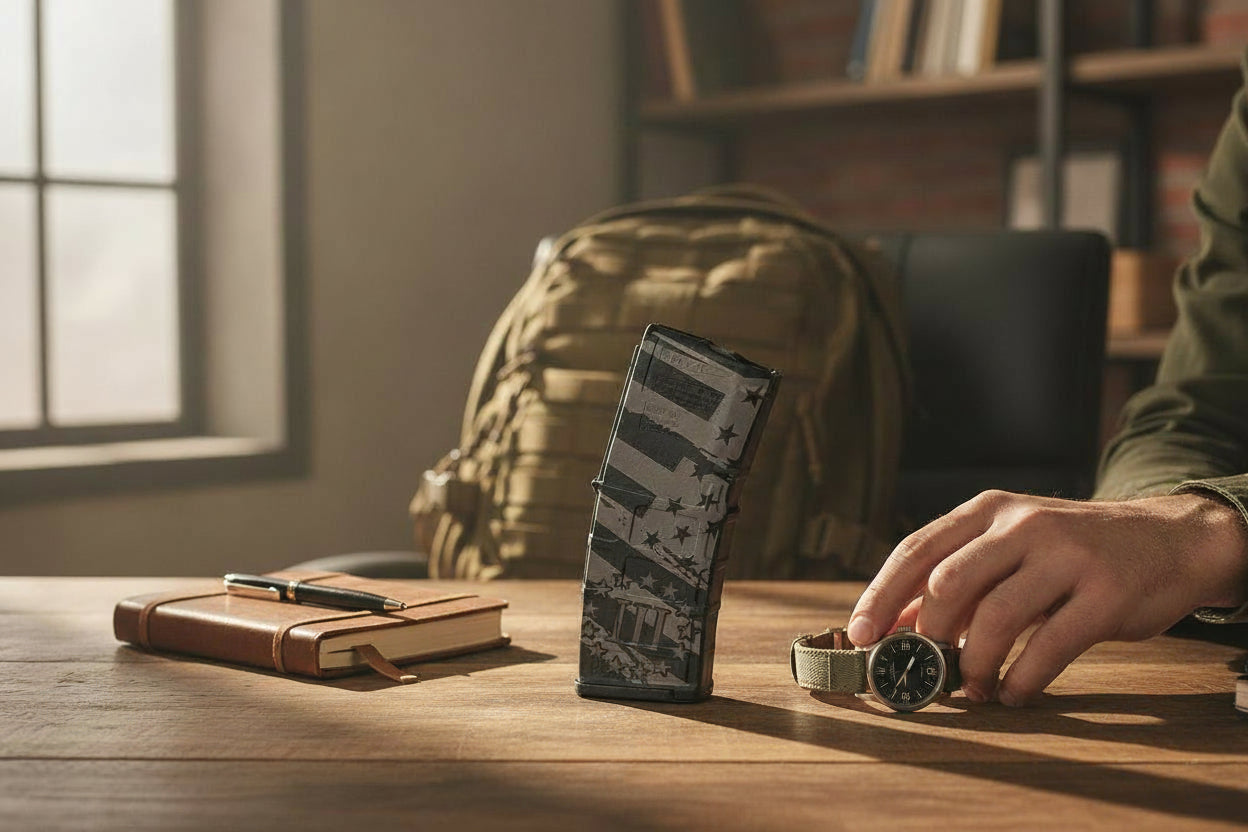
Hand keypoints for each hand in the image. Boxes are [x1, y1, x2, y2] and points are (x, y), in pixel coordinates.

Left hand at [848, 490, 1247, 705]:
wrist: (1166, 540)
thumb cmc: (1070, 553)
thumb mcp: (1008, 549)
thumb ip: (954, 580)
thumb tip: (892, 625)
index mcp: (988, 510)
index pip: (916, 550)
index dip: (882, 596)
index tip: (861, 636)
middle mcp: (1022, 523)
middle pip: (948, 584)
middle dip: (927, 638)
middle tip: (924, 671)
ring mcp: (1066, 554)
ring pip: (996, 617)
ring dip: (973, 665)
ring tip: (973, 690)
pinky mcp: (1106, 592)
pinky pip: (1049, 647)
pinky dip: (1022, 680)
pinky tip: (1014, 693)